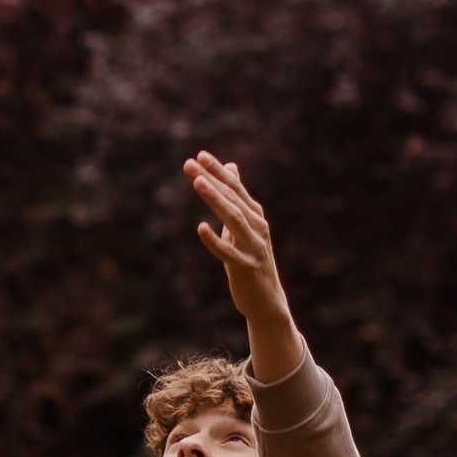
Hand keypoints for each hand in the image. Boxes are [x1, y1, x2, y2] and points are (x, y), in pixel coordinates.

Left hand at [184, 155, 305, 379]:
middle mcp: (258, 228)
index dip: (219, 171)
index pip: (235, 188)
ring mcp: (253, 247)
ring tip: (198, 183)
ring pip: (233, 219)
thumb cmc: (250, 260)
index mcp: (256, 216)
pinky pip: (229, 252)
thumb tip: (230, 167)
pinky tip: (201, 228)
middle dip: (211, 179)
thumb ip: (236, 198)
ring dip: (215, 200)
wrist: (266, 300)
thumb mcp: (244, 226)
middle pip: (233, 198)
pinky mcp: (246, 267)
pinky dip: (215, 240)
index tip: (199, 156)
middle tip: (190, 164)